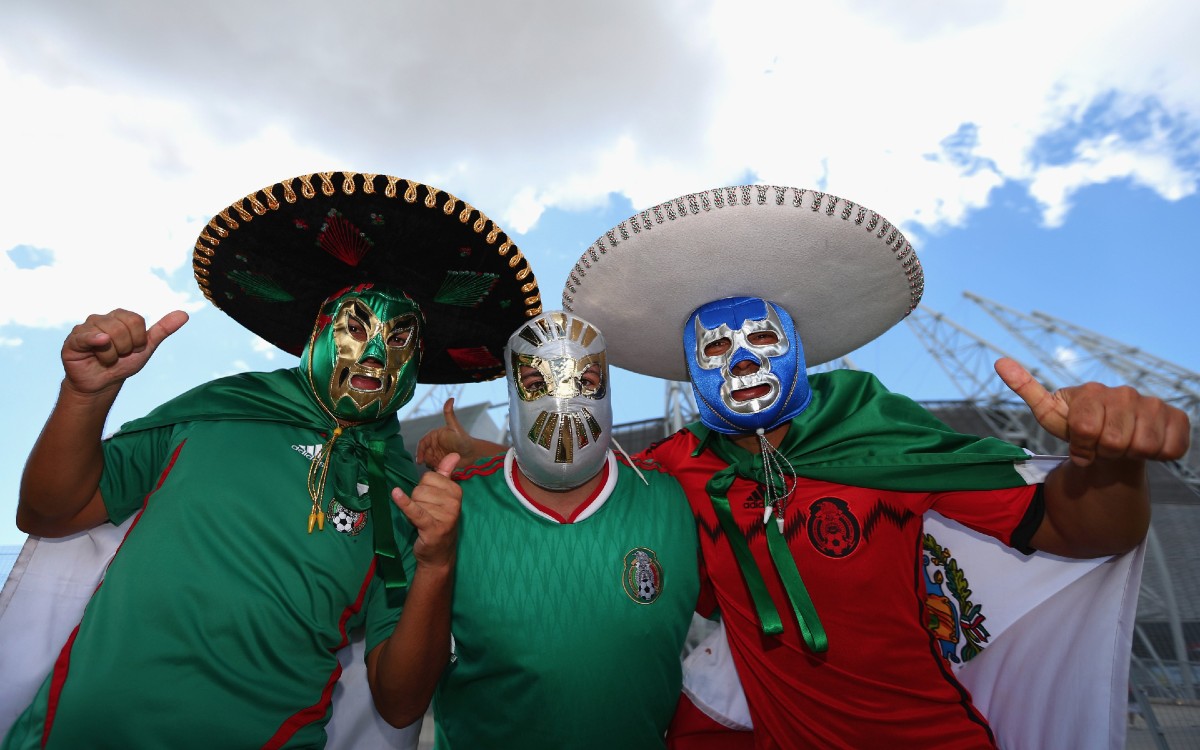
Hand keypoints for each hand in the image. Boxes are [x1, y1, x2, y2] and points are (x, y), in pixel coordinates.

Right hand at [61, 309, 188, 395]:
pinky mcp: (73, 340)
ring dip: (112, 355)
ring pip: (107, 335)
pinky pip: (86, 336)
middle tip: (118, 355)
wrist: (102, 383)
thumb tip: (184, 314)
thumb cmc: (123, 363)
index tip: (132, 349)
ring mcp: (85, 327)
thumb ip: (163, 330)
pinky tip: (100, 343)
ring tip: (106, 358)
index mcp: (120, 316)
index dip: (138, 340)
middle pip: (122, 328)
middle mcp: (102, 318)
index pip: (136, 320)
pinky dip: (95, 340)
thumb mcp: (146, 347)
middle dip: (125, 348)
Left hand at [391, 453, 460, 569]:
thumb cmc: (440, 522)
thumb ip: (447, 474)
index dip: (425, 488)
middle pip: (421, 487)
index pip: (430, 476)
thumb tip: (454, 454)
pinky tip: (396, 494)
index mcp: (456, 491)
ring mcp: (444, 515)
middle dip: (419, 500)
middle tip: (427, 513)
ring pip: (416, 499)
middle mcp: (453, 502)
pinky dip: (404, 503)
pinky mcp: (431, 526)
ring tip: (424, 521)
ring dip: (415, 510)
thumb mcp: (444, 498)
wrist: (439, 554)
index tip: (431, 502)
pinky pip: (415, 510)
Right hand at [416, 398, 475, 468]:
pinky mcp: (440, 461)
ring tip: (439, 467)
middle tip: (433, 464)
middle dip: (427, 459)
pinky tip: (440, 470)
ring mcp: (437, 453)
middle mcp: (435, 444)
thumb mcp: (455, 427)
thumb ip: (449, 414)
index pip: (423, 443)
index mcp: (435, 435)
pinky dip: (435, 469)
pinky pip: (433, 466)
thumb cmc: (464, 439)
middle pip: (424, 453)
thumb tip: (450, 398)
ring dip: (431, 464)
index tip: (420, 460)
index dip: (420, 451)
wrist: (473, 453)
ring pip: (428, 460)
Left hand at [995, 357, 1190, 466]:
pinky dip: (1158, 456)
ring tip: (1121, 446)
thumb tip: (999, 361)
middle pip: (1114, 440)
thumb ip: (1027, 390)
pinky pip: (1172, 448)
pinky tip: (1146, 446)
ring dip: (1129, 456)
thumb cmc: (1078, 429)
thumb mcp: (1050, 415)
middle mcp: (1125, 392)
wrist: (1111, 443)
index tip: (1080, 444)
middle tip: (1101, 447)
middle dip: (1104, 453)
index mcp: (1092, 391)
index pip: (1085, 430)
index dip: (1081, 447)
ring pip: (1143, 446)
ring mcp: (1153, 403)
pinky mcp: (1177, 417)